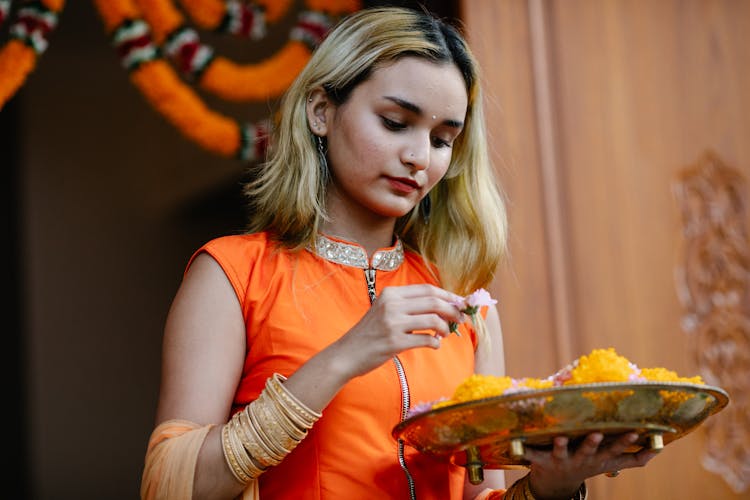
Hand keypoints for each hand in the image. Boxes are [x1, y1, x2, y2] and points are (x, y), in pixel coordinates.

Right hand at [328, 284, 464, 378]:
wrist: (346, 354)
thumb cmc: (370, 333)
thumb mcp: (385, 311)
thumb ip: (409, 306)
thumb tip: (444, 307)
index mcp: (391, 294)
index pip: (427, 289)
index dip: (448, 295)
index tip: (460, 303)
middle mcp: (392, 305)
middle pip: (434, 301)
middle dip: (453, 310)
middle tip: (460, 319)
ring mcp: (392, 323)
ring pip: (433, 319)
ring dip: (445, 328)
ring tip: (444, 334)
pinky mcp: (394, 342)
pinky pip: (426, 339)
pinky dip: (435, 343)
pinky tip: (434, 345)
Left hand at [523, 432, 658, 498]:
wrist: (556, 485)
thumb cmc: (587, 464)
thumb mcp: (610, 464)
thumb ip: (634, 458)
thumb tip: (658, 449)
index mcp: (598, 458)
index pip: (614, 450)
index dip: (624, 442)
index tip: (634, 432)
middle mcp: (580, 459)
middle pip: (588, 451)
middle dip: (592, 443)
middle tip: (595, 433)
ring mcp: (560, 460)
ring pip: (561, 451)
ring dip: (560, 445)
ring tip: (560, 436)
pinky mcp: (540, 460)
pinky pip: (531, 454)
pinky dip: (524, 449)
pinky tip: (516, 441)